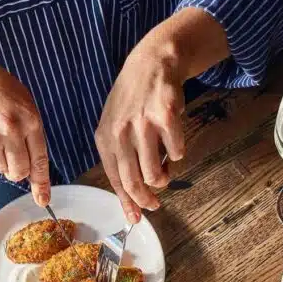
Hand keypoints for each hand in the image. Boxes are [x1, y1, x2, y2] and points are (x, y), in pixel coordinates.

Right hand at [0, 48, 50, 205]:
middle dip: (17, 169)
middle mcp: (11, 131)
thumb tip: (34, 170)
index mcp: (29, 120)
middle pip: (19, 172)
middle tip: (10, 151)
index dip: (41, 183)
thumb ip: (32, 133)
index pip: (39, 160)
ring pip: (2, 169)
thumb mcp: (23, 102)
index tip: (43, 200)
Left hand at [95, 36, 185, 222]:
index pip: (114, 179)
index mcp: (105, 137)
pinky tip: (172, 139)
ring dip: (163, 177)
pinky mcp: (166, 118)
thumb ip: (122, 162)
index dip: (127, 202)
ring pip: (155, 173)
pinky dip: (177, 153)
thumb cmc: (133, 101)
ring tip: (164, 168)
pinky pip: (176, 153)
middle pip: (134, 182)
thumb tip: (133, 204)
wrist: (152, 63)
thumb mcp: (117, 128)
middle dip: (146, 199)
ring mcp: (143, 124)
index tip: (136, 218)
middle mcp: (120, 132)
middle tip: (155, 203)